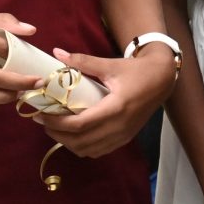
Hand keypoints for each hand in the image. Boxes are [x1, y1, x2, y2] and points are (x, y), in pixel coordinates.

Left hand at [35, 45, 177, 157]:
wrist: (162, 80)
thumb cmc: (136, 71)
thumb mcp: (110, 65)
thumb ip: (83, 61)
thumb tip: (57, 52)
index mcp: (116, 108)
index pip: (80, 125)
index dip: (57, 123)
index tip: (41, 115)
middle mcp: (119, 127)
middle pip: (80, 141)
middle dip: (57, 134)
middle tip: (43, 122)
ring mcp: (123, 136)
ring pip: (88, 150)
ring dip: (68, 143)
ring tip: (56, 128)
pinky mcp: (125, 139)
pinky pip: (98, 151)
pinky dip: (82, 147)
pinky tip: (74, 135)